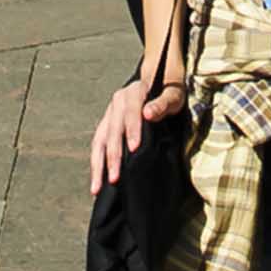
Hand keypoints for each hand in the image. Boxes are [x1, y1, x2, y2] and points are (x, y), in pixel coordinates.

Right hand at [90, 73, 184, 188]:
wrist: (159, 82)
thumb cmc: (169, 92)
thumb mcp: (173, 95)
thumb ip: (162, 104)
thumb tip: (148, 113)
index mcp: (134, 92)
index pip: (131, 112)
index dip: (132, 130)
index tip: (134, 148)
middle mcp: (117, 102)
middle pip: (112, 131)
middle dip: (113, 156)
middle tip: (115, 178)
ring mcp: (110, 115)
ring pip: (99, 141)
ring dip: (98, 165)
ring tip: (97, 188)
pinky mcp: (106, 126)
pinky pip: (98, 146)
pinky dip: (97, 164)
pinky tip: (97, 182)